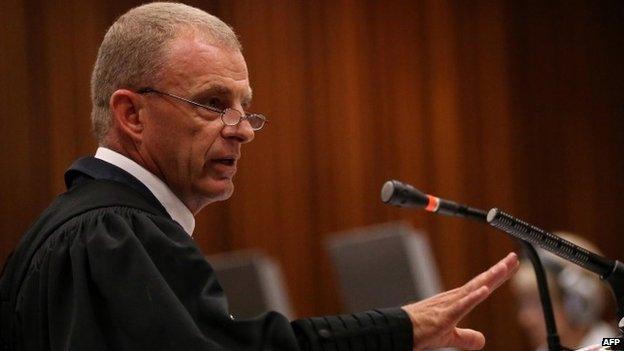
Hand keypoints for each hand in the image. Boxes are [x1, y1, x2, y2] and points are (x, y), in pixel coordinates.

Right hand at [401, 252, 518, 349]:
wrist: (400, 330)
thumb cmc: (420, 330)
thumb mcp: (449, 337)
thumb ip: (466, 338)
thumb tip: (482, 340)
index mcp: (457, 302)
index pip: (481, 286)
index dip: (497, 276)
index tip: (509, 265)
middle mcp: (455, 298)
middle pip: (481, 282)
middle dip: (499, 270)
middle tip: (514, 257)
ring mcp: (449, 305)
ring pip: (473, 289)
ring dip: (489, 278)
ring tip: (504, 268)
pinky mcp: (444, 316)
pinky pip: (461, 305)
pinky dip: (473, 297)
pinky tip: (484, 290)